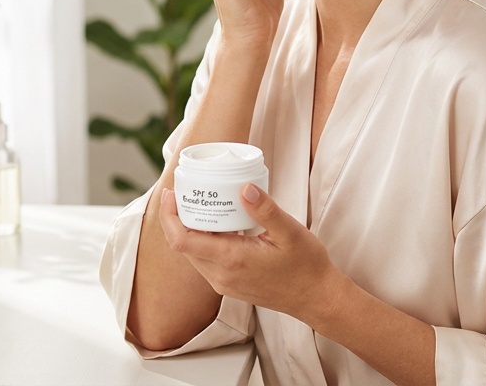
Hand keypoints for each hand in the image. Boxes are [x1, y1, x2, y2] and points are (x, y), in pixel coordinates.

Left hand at [158, 185, 344, 322]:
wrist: (316, 298)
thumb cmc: (306, 266)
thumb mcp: (289, 232)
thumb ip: (265, 210)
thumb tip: (243, 188)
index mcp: (232, 260)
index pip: (182, 240)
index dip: (170, 216)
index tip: (171, 194)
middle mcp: (222, 276)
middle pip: (181, 246)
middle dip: (175, 219)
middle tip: (182, 192)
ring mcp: (224, 284)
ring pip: (192, 255)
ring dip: (188, 230)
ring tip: (196, 204)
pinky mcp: (229, 286)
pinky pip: (204, 262)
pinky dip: (201, 242)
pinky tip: (215, 225)